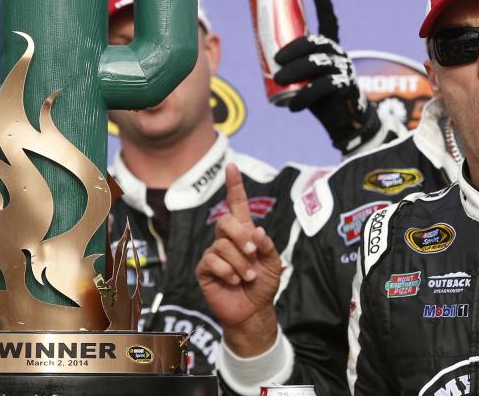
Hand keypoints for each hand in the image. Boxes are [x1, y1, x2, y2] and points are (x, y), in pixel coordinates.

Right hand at [196, 164, 281, 354]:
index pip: (237, 204)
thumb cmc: (263, 284)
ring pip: (222, 245)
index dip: (234, 186)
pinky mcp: (205, 269)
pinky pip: (212, 261)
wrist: (253, 310)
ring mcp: (214, 253)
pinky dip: (227, 272)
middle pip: (226, 221)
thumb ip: (266, 245)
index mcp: (244, 232)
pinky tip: (233, 281)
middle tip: (253, 254)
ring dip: (240, 262)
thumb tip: (255, 229)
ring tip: (247, 276)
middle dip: (241, 237)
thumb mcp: (273, 263)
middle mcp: (227, 239)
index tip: (232, 167)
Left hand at [274, 0, 379, 153]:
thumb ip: (293, 67)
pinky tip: (293, 105)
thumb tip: (262, 58)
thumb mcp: (307, 78)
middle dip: (293, 48)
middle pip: (315, 43)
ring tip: (278, 80)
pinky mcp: (346, 88)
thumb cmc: (322, 97)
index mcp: (330, 49)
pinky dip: (305, 96)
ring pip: (317, 64)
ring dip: (295, 71)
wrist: (345, 122)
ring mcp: (344, 71)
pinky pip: (323, 88)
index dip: (324, 4)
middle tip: (275, 60)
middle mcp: (339, 55)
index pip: (330, 22)